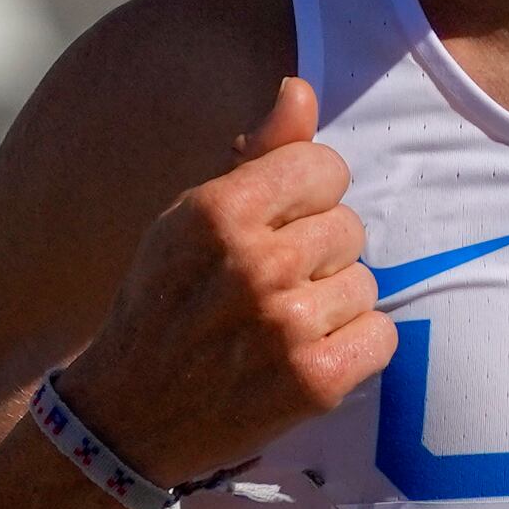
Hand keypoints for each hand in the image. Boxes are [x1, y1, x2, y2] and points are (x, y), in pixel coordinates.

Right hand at [53, 77, 394, 486]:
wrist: (127, 418)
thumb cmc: (162, 306)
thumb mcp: (187, 221)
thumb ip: (254, 155)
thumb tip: (299, 91)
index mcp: (217, 212)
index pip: (324, 167)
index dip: (308, 197)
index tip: (277, 226)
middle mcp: (254, 264)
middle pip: (349, 226)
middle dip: (319, 254)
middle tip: (269, 287)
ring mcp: (286, 326)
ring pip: (366, 283)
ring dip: (334, 304)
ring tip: (279, 326)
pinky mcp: (315, 382)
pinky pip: (381, 335)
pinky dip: (354, 347)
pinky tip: (305, 357)